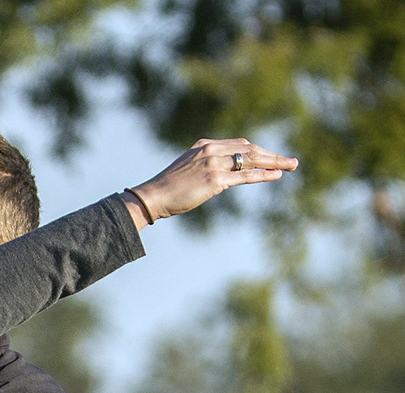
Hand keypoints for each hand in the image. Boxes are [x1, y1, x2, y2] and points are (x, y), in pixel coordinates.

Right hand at [125, 138, 298, 229]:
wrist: (153, 196)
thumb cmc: (167, 187)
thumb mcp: (187, 169)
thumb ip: (205, 166)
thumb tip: (221, 176)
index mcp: (204, 145)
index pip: (239, 144)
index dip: (258, 151)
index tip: (271, 157)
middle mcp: (211, 150)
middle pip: (250, 149)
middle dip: (272, 155)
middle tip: (290, 161)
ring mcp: (214, 164)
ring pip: (252, 160)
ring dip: (274, 162)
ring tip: (291, 166)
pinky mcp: (215, 180)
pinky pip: (245, 176)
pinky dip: (263, 175)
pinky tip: (276, 175)